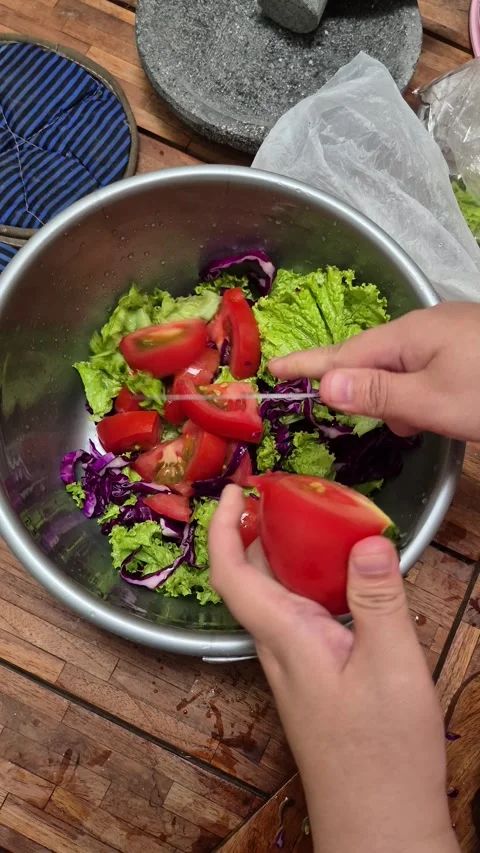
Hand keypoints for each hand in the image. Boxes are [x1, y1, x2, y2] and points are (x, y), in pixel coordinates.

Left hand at [209, 486, 458, 852]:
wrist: (379, 826)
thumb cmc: (381, 758)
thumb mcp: (391, 668)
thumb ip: (378, 601)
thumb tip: (367, 540)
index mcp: (285, 638)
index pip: (231, 573)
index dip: (224, 527)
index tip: (235, 491)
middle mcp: (279, 648)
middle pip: (249, 578)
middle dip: (255, 529)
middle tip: (281, 495)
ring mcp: (294, 665)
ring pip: (275, 597)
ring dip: (284, 554)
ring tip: (315, 523)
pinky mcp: (314, 677)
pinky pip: (299, 615)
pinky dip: (311, 582)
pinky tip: (344, 578)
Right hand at [270, 301, 479, 441]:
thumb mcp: (432, 401)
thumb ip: (378, 394)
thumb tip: (325, 385)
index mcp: (408, 335)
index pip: (343, 353)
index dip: (307, 364)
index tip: (273, 368)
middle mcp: (423, 326)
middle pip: (372, 359)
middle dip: (361, 390)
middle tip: (360, 416)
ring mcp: (447, 333)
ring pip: (401, 367)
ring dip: (398, 398)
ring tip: (420, 423)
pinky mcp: (466, 345)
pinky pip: (423, 366)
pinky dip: (420, 392)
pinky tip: (437, 411)